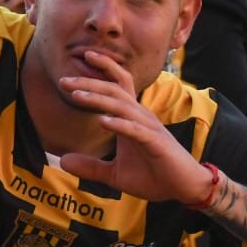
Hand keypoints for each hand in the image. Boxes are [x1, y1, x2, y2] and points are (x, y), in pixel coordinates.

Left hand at [56, 51, 214, 204]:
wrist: (184, 189)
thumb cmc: (154, 177)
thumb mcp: (115, 174)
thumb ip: (90, 167)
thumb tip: (63, 160)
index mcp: (132, 118)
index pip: (119, 84)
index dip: (103, 68)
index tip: (84, 57)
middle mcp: (141, 116)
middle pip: (114, 89)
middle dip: (89, 82)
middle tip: (63, 81)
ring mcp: (149, 128)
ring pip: (122, 105)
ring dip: (99, 99)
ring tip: (77, 96)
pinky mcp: (156, 143)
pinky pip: (135, 129)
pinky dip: (119, 124)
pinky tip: (102, 121)